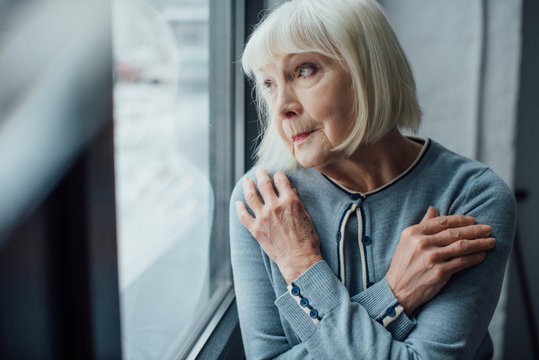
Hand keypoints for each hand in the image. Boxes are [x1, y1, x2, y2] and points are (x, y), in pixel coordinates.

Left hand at [235, 169, 322, 283]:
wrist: (299, 259)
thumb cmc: (307, 239)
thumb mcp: (306, 216)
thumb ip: (297, 202)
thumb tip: (291, 191)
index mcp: (289, 201)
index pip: (281, 180)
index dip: (278, 175)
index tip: (276, 175)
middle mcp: (274, 206)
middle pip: (263, 184)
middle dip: (261, 174)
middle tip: (259, 171)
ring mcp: (263, 217)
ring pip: (251, 196)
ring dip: (247, 185)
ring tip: (246, 180)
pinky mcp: (255, 229)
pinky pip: (243, 216)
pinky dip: (239, 208)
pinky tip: (238, 202)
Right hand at [386, 206, 494, 314]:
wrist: (397, 290)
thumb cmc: (403, 265)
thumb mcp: (406, 242)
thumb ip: (422, 225)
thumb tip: (433, 209)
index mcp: (413, 233)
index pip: (442, 222)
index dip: (460, 220)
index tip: (473, 220)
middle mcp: (422, 243)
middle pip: (454, 233)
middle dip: (475, 230)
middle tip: (488, 229)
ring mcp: (431, 258)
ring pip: (462, 246)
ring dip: (479, 243)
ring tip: (491, 241)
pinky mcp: (439, 272)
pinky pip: (462, 262)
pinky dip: (475, 258)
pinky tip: (482, 255)